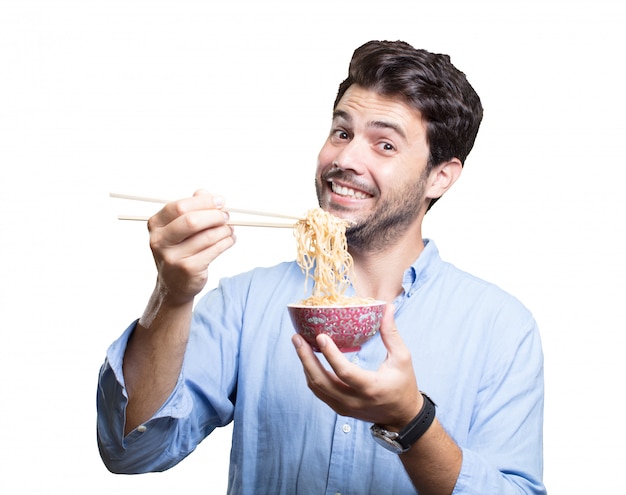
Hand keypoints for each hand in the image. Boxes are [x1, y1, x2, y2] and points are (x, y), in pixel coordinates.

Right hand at [147, 189, 235, 305]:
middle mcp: (160, 240)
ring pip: (207, 236)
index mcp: (156, 224)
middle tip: (226, 215)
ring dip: (224, 229)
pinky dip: (226, 242)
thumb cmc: (179, 251)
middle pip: (191, 221)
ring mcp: (173, 257)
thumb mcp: (178, 228)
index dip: (204, 202)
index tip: (220, 201)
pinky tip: (229, 239)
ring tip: (229, 229)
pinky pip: (214, 250)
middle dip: (214, 215)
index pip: (180, 206)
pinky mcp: (188, 269)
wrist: (173, 284)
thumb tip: (204, 193)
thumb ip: (190, 208)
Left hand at [292, 304, 422, 429]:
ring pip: (317, 388)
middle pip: (321, 382)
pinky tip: (308, 359)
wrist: (402, 417)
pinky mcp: (340, 409)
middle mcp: (354, 400)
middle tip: (297, 338)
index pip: (345, 372)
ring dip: (305, 366)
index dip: (331, 355)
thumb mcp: (402, 358)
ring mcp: (344, 407)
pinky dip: (311, 375)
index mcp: (371, 387)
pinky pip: (320, 392)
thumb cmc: (404, 385)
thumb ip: (391, 334)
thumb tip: (387, 307)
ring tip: (299, 344)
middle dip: (305, 359)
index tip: (320, 336)